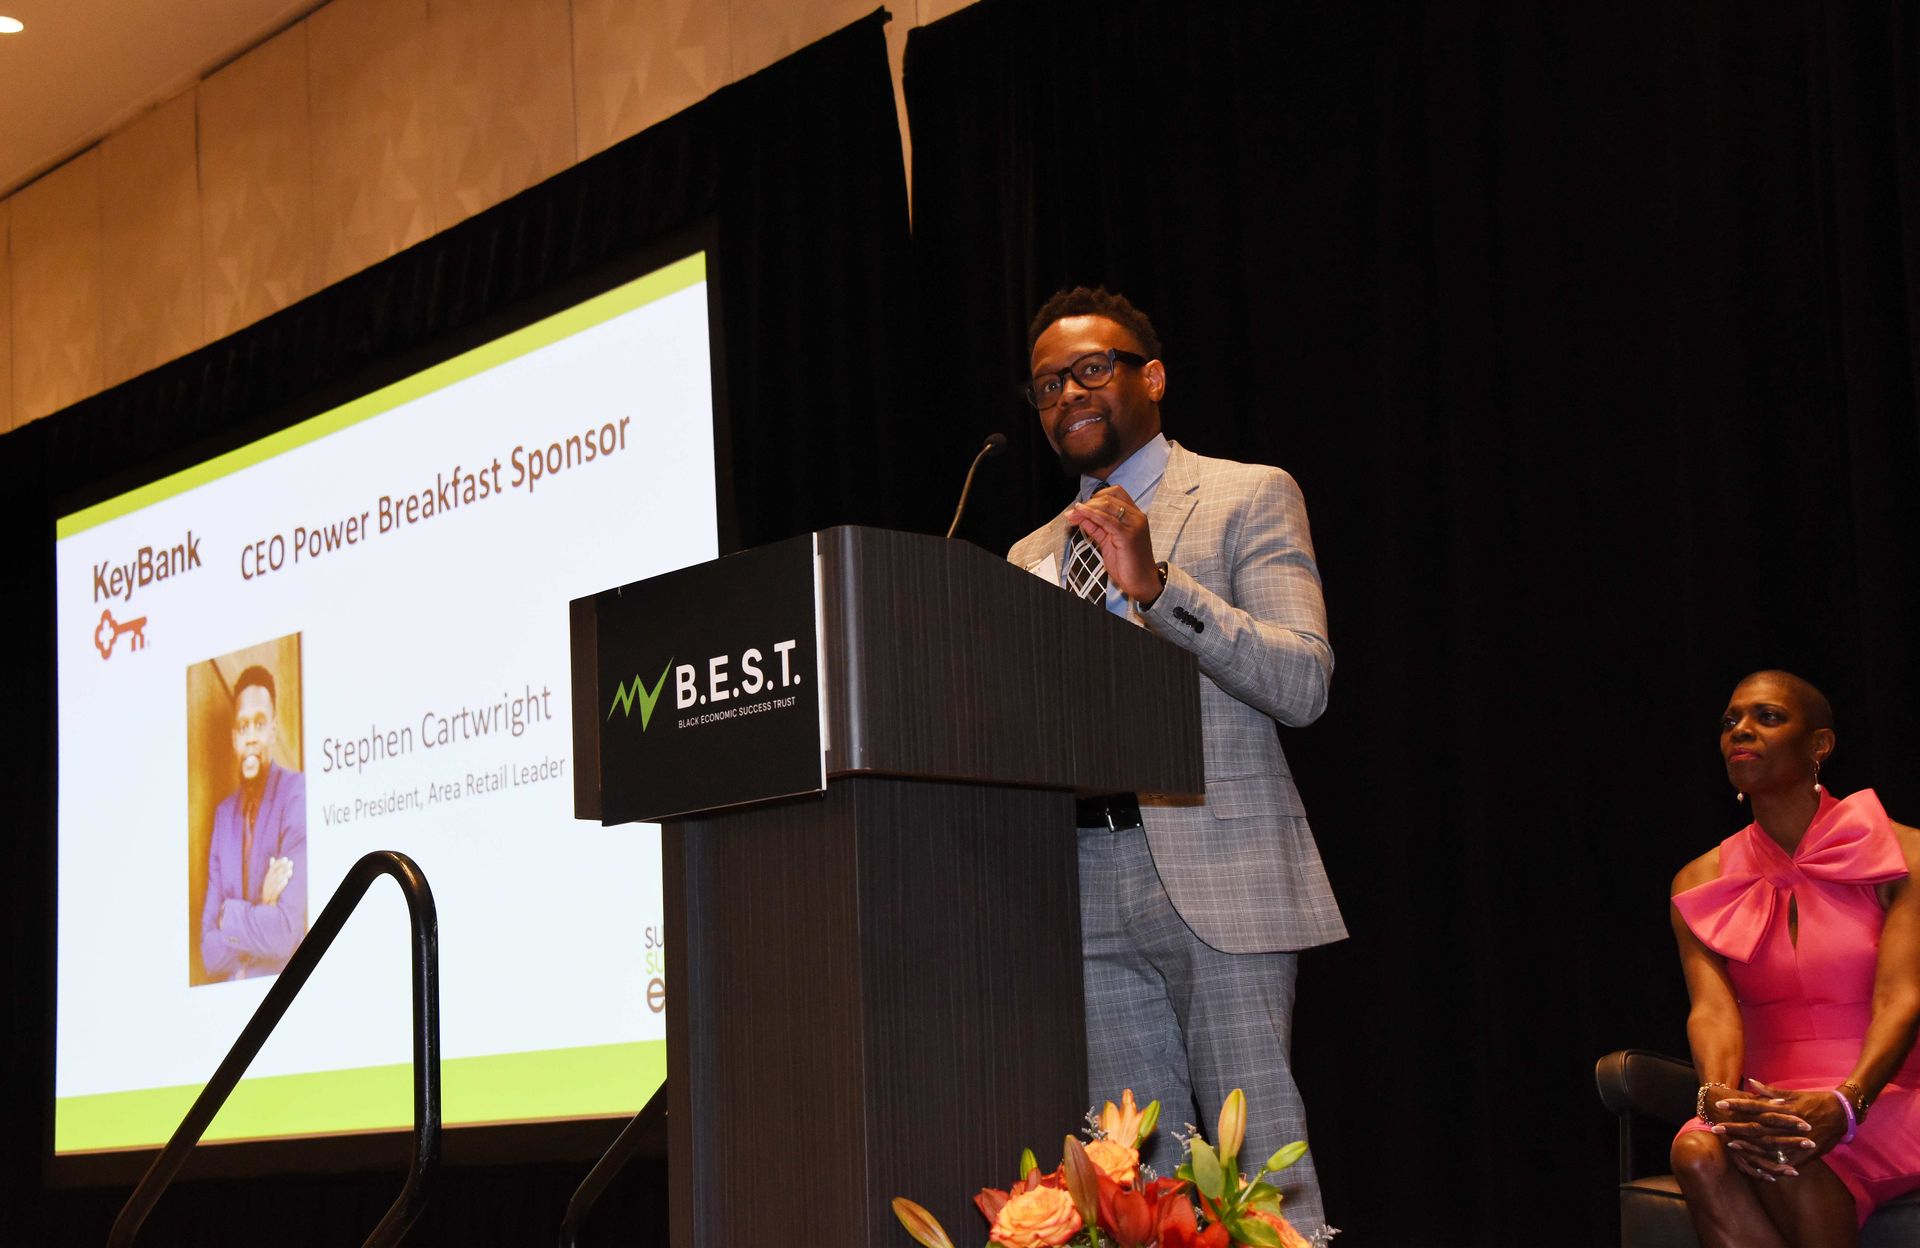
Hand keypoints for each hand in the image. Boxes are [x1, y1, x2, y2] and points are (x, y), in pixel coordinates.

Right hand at [260, 856, 293, 905]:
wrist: (264, 913)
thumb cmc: (269, 895)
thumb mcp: (270, 883)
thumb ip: (271, 871)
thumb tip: (272, 858)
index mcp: (265, 882)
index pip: (271, 870)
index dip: (278, 864)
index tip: (286, 858)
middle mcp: (265, 886)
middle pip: (273, 876)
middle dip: (282, 868)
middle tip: (290, 862)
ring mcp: (267, 893)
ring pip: (274, 883)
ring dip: (282, 876)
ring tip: (290, 870)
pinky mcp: (270, 900)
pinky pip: (275, 892)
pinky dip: (280, 885)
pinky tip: (286, 880)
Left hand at [1065, 485, 1160, 604]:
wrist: (1142, 582)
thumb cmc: (1128, 564)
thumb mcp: (1108, 541)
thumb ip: (1096, 527)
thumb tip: (1081, 516)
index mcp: (1134, 515)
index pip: (1116, 493)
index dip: (1097, 496)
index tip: (1083, 506)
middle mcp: (1136, 517)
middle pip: (1110, 497)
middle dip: (1089, 502)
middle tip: (1074, 510)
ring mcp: (1134, 525)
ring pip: (1107, 506)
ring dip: (1087, 508)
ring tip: (1073, 513)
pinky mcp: (1128, 536)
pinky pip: (1107, 520)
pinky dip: (1092, 515)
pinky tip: (1081, 514)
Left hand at [1705, 1080, 1840, 1179]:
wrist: (1844, 1114)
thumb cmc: (1816, 1101)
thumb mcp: (1793, 1093)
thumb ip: (1770, 1091)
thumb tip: (1750, 1082)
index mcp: (1784, 1108)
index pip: (1756, 1106)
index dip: (1738, 1106)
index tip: (1721, 1105)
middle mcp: (1788, 1124)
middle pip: (1758, 1127)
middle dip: (1736, 1127)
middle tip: (1716, 1127)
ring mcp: (1797, 1139)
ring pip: (1769, 1145)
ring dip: (1749, 1146)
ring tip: (1731, 1145)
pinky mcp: (1806, 1153)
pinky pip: (1787, 1162)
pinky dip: (1774, 1165)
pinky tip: (1758, 1167)